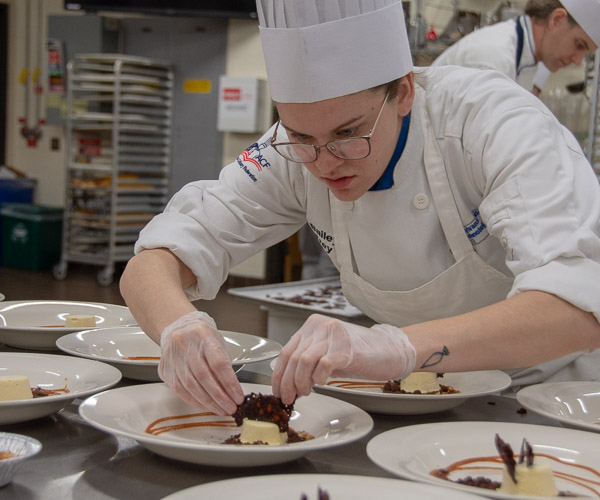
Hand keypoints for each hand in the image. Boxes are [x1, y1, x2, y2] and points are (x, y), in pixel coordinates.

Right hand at [158, 311, 243, 414]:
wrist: (178, 327)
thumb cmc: (201, 336)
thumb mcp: (218, 342)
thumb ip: (224, 364)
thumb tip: (232, 391)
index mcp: (203, 334)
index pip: (218, 363)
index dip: (230, 383)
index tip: (238, 396)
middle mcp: (185, 344)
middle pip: (204, 376)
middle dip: (220, 397)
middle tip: (231, 407)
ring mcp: (172, 357)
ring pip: (191, 386)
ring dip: (208, 402)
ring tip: (221, 409)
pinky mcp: (165, 369)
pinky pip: (180, 390)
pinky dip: (194, 400)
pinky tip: (205, 405)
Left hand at [272, 314, 415, 403]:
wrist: (390, 350)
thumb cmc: (360, 354)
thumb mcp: (328, 352)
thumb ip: (308, 360)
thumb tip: (287, 380)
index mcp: (312, 325)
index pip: (286, 351)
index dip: (279, 375)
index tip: (278, 391)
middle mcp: (320, 326)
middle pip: (292, 358)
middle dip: (287, 383)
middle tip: (289, 398)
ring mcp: (333, 335)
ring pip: (303, 361)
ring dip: (301, 382)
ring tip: (306, 392)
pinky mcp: (345, 348)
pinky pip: (323, 365)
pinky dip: (318, 378)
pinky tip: (321, 384)